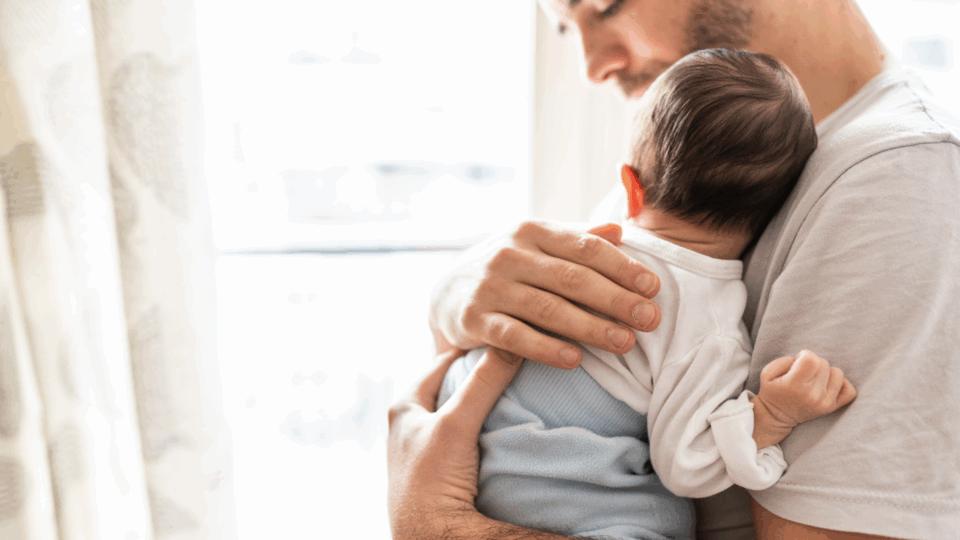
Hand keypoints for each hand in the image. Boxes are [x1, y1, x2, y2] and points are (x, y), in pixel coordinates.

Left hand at [387, 348, 522, 537]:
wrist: (432, 535)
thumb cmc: (432, 478)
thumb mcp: (456, 423)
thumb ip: (483, 383)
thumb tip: (512, 344)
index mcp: (404, 406)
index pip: (442, 362)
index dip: (471, 349)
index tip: (502, 338)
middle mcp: (411, 423)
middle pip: (452, 385)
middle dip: (479, 375)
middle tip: (513, 363)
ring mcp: (427, 447)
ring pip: (461, 412)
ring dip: (484, 403)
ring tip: (514, 391)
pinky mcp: (443, 468)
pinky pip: (469, 436)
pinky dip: (485, 427)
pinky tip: (504, 426)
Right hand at [429, 221, 661, 367]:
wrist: (445, 293)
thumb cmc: (507, 270)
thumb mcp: (536, 245)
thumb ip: (576, 238)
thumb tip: (619, 229)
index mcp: (531, 231)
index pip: (585, 247)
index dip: (622, 267)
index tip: (653, 287)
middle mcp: (509, 254)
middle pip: (572, 278)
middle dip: (616, 299)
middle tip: (650, 319)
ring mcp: (490, 287)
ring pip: (548, 309)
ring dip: (590, 327)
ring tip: (625, 343)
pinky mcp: (473, 320)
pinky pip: (515, 336)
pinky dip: (546, 348)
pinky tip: (575, 360)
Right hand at [752, 350, 856, 446]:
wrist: (776, 417)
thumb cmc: (772, 391)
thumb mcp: (767, 372)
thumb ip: (785, 360)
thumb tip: (805, 359)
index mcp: (794, 385)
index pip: (811, 359)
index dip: (804, 355)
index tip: (798, 361)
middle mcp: (812, 395)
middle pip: (823, 364)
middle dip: (813, 363)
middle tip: (804, 372)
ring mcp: (824, 403)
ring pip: (837, 373)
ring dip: (826, 372)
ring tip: (814, 378)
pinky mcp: (832, 407)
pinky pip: (849, 390)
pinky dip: (841, 384)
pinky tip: (828, 384)